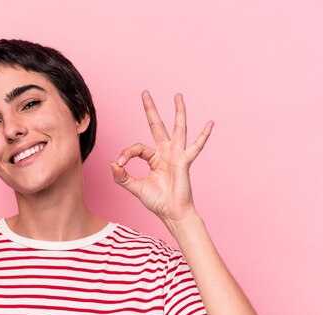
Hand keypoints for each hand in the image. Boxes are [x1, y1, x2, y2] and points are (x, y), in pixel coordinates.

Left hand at [110, 90, 213, 225]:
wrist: (171, 213)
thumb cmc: (157, 201)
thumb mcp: (134, 187)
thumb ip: (122, 176)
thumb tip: (112, 163)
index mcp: (154, 158)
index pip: (137, 147)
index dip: (126, 154)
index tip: (119, 163)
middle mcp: (166, 152)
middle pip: (157, 125)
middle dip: (151, 109)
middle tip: (145, 92)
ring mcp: (176, 155)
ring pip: (178, 128)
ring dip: (178, 112)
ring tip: (178, 95)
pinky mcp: (184, 161)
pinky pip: (196, 146)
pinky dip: (204, 135)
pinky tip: (210, 123)